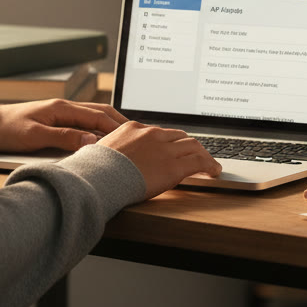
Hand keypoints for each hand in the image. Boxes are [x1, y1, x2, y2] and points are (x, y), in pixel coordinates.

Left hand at [0, 100, 127, 152]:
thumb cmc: (9, 131)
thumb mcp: (35, 137)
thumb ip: (64, 138)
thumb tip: (90, 141)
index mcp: (62, 108)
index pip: (97, 116)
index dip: (116, 127)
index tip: (132, 137)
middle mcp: (65, 107)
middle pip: (100, 112)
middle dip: (120, 122)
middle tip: (138, 135)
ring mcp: (62, 112)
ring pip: (94, 115)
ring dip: (110, 123)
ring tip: (126, 135)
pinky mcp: (57, 119)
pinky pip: (85, 121)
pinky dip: (99, 127)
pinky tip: (104, 136)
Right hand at [98, 121, 221, 198]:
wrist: (98, 178)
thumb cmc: (93, 169)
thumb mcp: (99, 150)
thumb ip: (112, 149)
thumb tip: (108, 156)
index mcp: (134, 128)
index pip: (159, 132)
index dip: (170, 142)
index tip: (174, 149)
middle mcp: (152, 134)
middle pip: (179, 136)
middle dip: (189, 146)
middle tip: (196, 155)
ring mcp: (164, 149)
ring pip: (193, 146)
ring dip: (203, 154)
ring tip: (209, 164)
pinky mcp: (174, 166)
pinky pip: (199, 162)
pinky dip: (209, 165)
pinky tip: (213, 171)